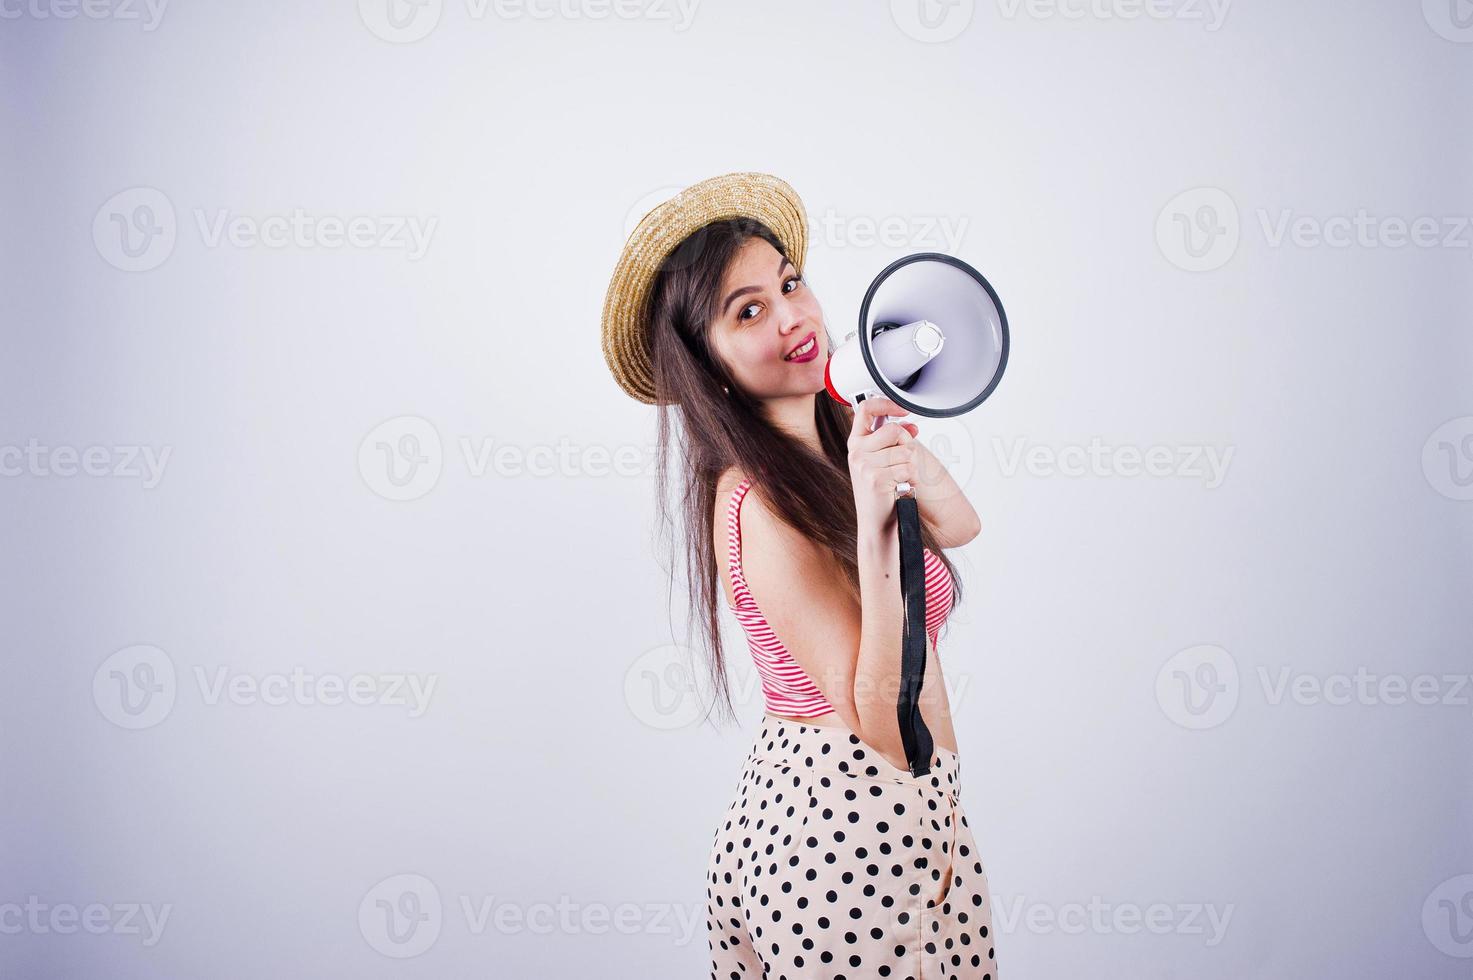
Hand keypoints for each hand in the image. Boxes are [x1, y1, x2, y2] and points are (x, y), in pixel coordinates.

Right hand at [846, 396, 920, 536]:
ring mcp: (864, 465)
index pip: (866, 409)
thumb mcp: (883, 461)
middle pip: (894, 430)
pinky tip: (899, 487)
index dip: (886, 403)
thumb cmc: (881, 492)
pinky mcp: (876, 479)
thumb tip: (912, 427)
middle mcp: (856, 452)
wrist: (877, 523)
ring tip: (898, 478)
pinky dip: (910, 479)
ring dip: (910, 466)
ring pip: (906, 451)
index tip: (902, 410)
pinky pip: (908, 468)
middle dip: (907, 445)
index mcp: (856, 443)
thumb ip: (894, 441)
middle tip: (901, 463)